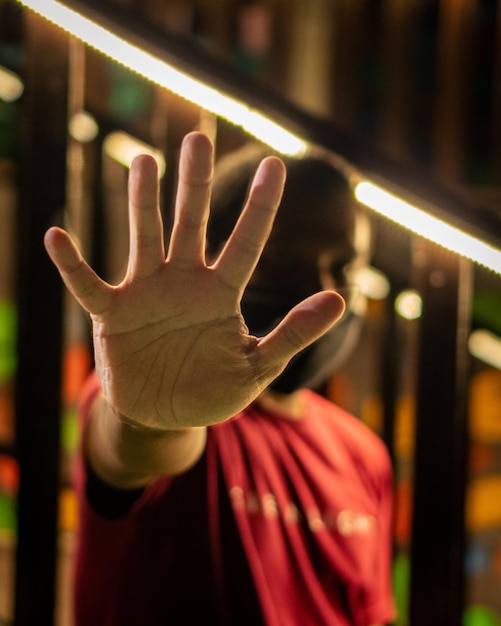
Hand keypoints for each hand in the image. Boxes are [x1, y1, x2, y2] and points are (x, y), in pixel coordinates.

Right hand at [44, 132, 344, 430]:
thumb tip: (341, 299)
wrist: (166, 417)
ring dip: (143, 202)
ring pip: (146, 237)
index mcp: (221, 293)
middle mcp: (184, 283)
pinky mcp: (113, 316)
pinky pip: (88, 286)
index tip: (275, 164)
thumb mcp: (258, 365)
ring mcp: (147, 294)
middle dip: (196, 183)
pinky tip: (57, 237)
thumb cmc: (213, 390)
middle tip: (198, 137)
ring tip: (143, 160)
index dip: (260, 206)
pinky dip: (72, 266)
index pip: (246, 242)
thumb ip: (294, 333)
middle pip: (192, 223)